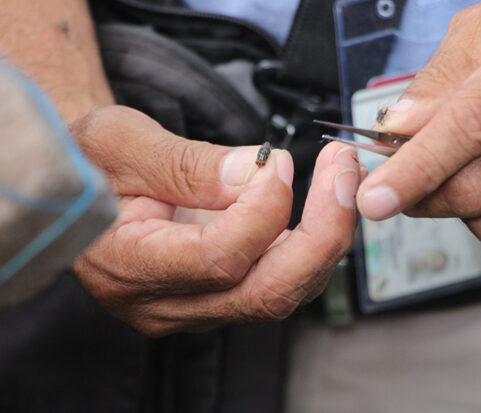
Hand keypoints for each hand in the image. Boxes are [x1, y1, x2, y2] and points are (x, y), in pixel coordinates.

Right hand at [72, 106, 360, 335]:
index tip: (278, 161)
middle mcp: (166, 302)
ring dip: (326, 235)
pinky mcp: (217, 293)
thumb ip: (189, 164)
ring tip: (341, 176)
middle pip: (266, 293)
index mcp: (127, 267)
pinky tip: (323, 200)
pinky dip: (311, 240)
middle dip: (322, 232)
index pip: (218, 259)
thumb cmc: (89, 159)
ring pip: (283, 291)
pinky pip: (279, 277)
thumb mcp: (121, 142)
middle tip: (344, 170)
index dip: (261, 210)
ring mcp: (196, 305)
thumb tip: (259, 172)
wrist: (82, 185)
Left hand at [356, 0, 480, 254]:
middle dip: (424, 196)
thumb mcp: (479, 33)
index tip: (375, 199)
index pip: (471, 126)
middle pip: (478, 186)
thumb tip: (393, 132)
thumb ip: (433, 83)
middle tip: (402, 183)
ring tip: (461, 170)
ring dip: (459, 209)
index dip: (417, 169)